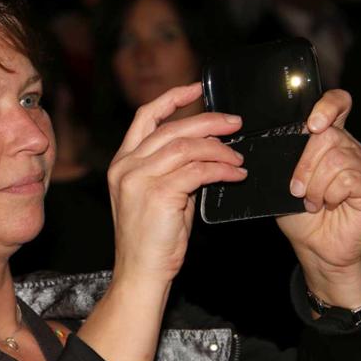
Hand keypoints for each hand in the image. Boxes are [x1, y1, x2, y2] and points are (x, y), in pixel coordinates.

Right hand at [108, 83, 246, 285]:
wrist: (141, 272)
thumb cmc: (152, 239)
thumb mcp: (159, 195)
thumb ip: (175, 169)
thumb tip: (208, 148)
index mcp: (122, 162)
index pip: (145, 117)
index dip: (171, 98)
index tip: (195, 88)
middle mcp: (126, 166)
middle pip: (172, 127)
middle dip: (208, 120)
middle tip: (235, 123)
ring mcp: (139, 178)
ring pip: (187, 146)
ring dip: (219, 149)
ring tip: (238, 157)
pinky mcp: (158, 193)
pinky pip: (198, 170)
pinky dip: (222, 169)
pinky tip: (235, 174)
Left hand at [277, 89, 360, 306]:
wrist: (314, 244)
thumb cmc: (297, 212)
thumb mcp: (282, 180)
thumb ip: (284, 156)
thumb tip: (272, 142)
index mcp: (329, 140)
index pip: (339, 104)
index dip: (328, 106)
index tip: (312, 124)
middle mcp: (349, 148)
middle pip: (329, 135)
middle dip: (304, 165)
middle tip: (296, 189)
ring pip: (336, 159)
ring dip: (315, 185)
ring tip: (311, 201)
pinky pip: (348, 180)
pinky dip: (330, 195)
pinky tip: (327, 204)